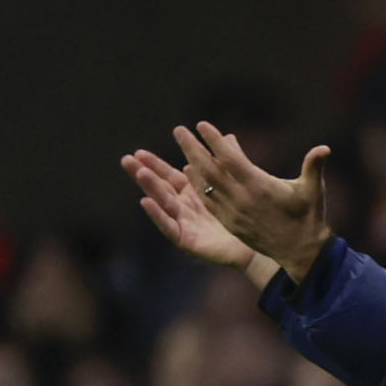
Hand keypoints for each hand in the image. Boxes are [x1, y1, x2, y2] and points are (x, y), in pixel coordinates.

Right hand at [122, 145, 268, 278]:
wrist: (258, 249)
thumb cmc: (247, 218)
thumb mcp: (236, 185)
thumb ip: (229, 163)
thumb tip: (229, 136)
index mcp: (194, 195)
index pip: (170, 176)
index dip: (155, 165)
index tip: (139, 152)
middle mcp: (186, 209)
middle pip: (161, 188)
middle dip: (143, 174)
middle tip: (127, 159)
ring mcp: (186, 225)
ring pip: (164, 204)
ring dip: (150, 188)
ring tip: (140, 172)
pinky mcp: (188, 242)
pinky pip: (169, 227)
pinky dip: (157, 215)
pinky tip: (145, 201)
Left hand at [164, 123, 334, 285]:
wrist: (301, 251)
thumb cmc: (309, 216)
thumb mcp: (314, 190)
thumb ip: (314, 166)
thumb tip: (324, 148)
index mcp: (260, 187)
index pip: (231, 159)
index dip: (215, 141)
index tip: (202, 125)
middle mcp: (243, 199)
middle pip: (210, 169)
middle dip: (193, 148)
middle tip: (179, 130)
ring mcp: (234, 212)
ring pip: (205, 185)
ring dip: (191, 164)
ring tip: (183, 147)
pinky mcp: (231, 223)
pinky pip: (208, 201)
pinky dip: (197, 185)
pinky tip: (190, 173)